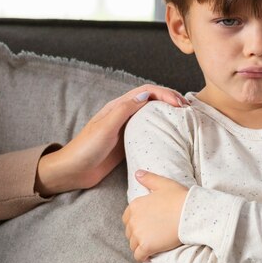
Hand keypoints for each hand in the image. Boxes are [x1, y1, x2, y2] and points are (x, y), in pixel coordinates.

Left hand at [34, 85, 188, 194]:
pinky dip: (162, 128)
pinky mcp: (128, 143)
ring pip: (152, 114)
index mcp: (118, 106)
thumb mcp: (105, 128)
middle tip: (188, 108)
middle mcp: (123, 114)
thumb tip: (146, 94)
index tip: (179, 104)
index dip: (164, 93)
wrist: (74, 171)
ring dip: (168, 112)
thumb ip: (124, 110)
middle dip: (170, 99)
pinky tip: (171, 134)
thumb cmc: (86, 148)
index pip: (146, 91)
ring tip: (184, 117)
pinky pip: (148, 131)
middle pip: (151, 99)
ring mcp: (126, 128)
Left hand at [123, 170, 188, 261]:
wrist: (191, 213)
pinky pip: (139, 256)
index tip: (146, 227)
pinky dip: (143, 258)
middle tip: (151, 238)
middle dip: (138, 237)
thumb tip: (137, 173)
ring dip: (140, 247)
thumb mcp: (163, 184)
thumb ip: (148, 178)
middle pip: (130, 233)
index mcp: (135, 205)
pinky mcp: (146, 246)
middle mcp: (133, 220)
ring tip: (151, 248)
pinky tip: (151, 257)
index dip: (136, 224)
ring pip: (133, 245)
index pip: (126, 219)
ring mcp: (139, 234)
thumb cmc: (180, 198)